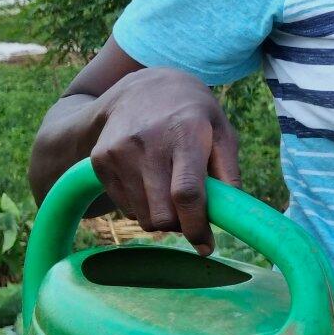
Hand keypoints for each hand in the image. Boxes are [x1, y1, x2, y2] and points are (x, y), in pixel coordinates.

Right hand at [86, 67, 241, 253]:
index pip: (188, 192)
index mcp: (186, 133)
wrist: (143, 88)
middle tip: (191, 215)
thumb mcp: (221, 131)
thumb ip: (230, 173)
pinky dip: (141, 207)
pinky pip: (125, 208)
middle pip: (162, 214)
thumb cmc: (193, 115)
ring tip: (169, 192)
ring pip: (143, 217)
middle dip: (181, 226)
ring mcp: (119, 151)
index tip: (206, 246)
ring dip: (161, 217)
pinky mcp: (100, 160)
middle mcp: (148, 142)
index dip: (197, 226)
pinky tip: (149, 182)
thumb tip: (233, 215)